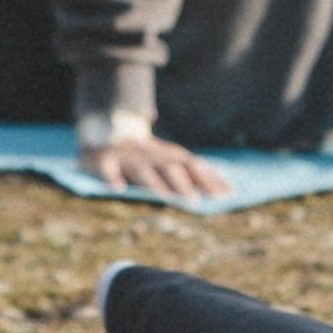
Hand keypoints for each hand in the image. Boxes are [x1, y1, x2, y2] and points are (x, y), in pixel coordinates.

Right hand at [80, 136, 231, 201]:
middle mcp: (151, 155)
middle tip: (195, 201)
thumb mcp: (171, 162)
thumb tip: (230, 191)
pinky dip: (112, 177)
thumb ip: (196, 176)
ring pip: (142, 170)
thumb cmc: (146, 156)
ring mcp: (127, 157)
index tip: (226, 194)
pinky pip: (108, 168)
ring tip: (164, 197)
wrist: (106, 131)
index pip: (192, 167)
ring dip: (154, 182)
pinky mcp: (103, 160)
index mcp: (168, 156)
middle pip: (169, 168)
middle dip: (183, 183)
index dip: (207, 179)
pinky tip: (118, 189)